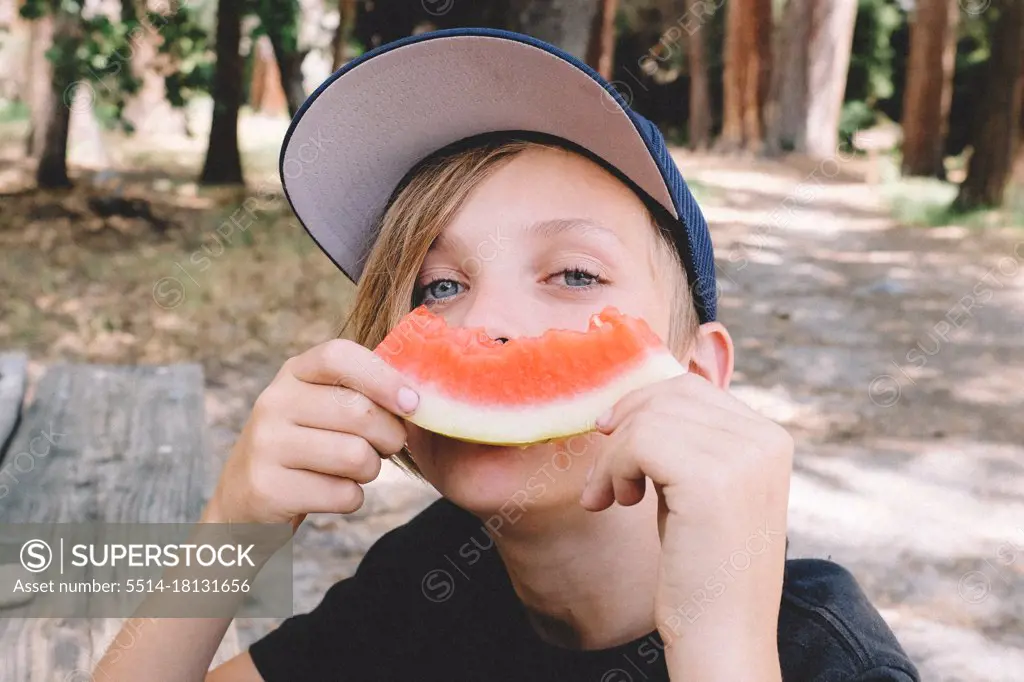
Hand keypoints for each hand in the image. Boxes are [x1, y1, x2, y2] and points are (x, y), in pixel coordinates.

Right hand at [204, 339, 418, 531]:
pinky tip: (331, 493)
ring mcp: (266, 445)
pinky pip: (342, 494)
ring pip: (356, 456)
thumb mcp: (322, 407)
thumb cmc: (307, 447)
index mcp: (293, 373)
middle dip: (389, 436)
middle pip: (358, 412)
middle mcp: (273, 402)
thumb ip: (362, 392)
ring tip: (354, 470)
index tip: (412, 403)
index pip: (339, 356)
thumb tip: (419, 395)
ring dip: (370, 470)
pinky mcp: (268, 489)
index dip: (383, 377)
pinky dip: (351, 498)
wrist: (245, 501)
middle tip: (385, 447)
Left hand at [579, 372, 791, 679]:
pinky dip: (612, 469)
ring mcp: (743, 457)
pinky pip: (638, 442)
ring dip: (612, 456)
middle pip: (668, 394)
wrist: (722, 636)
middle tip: (604, 477)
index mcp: (769, 438)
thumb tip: (630, 398)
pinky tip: (615, 503)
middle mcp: (764, 440)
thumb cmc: (701, 567)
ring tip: (611, 497)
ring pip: (648, 417)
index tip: (610, 439)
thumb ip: (684, 442)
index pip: (690, 387)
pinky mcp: (711, 479)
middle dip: (622, 427)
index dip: (640, 407)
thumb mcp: (699, 488)